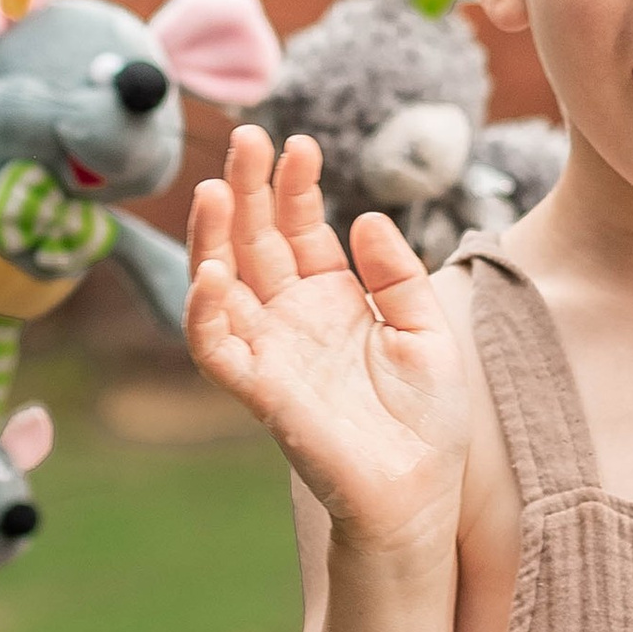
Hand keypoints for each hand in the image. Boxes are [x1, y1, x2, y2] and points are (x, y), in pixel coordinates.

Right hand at [186, 128, 469, 560]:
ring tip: (218, 188)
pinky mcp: (261, 392)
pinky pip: (217, 349)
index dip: (295, 185)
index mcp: (331, 297)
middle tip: (246, 136)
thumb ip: (396, 274)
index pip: (299, 227)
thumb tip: (364, 217)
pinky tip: (212, 272)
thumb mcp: (427, 329)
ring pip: (222, 284)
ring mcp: (271, 352)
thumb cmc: (426, 420)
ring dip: (213, 237)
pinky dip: (206, 312)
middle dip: (248, 188)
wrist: (420, 494)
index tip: (302, 143)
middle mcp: (291, 318)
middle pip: (254, 241)